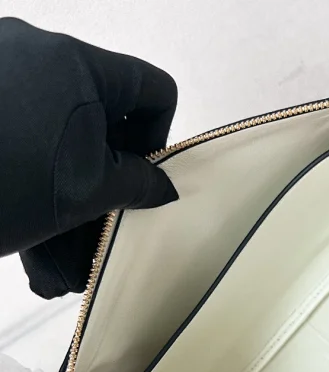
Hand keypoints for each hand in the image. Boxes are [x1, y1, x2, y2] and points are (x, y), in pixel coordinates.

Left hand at [0, 18, 178, 297]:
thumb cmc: (6, 188)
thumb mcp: (86, 192)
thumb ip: (139, 185)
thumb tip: (164, 187)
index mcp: (77, 63)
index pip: (153, 88)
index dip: (158, 135)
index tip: (137, 174)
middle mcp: (37, 48)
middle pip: (104, 102)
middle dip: (109, 158)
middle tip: (99, 203)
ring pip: (60, 117)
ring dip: (69, 168)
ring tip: (56, 218)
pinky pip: (23, 118)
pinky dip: (34, 159)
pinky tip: (25, 202)